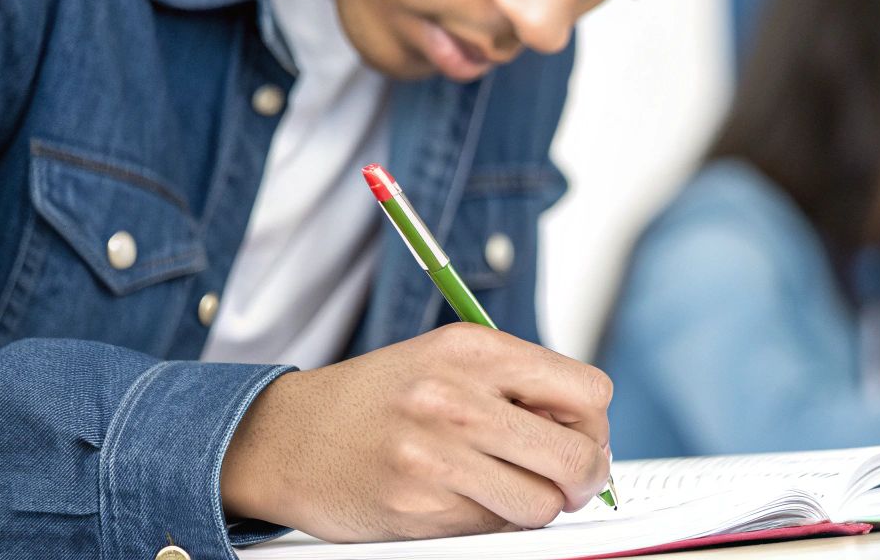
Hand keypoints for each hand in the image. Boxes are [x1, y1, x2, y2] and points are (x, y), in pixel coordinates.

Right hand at [220, 323, 613, 541]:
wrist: (285, 436)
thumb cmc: (375, 399)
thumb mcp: (446, 360)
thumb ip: (515, 384)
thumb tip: (588, 434)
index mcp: (474, 350)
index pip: (588, 391)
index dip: (594, 426)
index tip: (581, 440)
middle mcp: (458, 398)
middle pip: (577, 455)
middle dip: (584, 479)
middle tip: (569, 485)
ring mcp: (437, 456)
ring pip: (542, 505)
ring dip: (537, 507)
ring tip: (510, 491)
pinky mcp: (418, 509)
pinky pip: (495, 529)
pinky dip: (494, 523)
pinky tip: (466, 501)